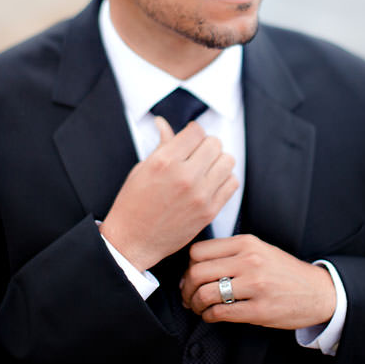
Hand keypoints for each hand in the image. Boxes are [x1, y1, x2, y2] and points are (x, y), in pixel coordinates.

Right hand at [100, 117, 238, 271]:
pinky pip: (232, 183)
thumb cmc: (133, 203)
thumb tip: (163, 123)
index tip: (189, 137)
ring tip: (205, 168)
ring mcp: (200, 195)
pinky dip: (224, 179)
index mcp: (163, 161)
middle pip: (214, 143)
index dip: (192, 131)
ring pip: (227, 161)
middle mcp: (184, 176)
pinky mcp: (209, 211)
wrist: (133, 240)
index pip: (195, 131)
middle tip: (196, 153)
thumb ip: (160, 145)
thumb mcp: (141, 169)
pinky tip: (211, 183)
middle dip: (205, 145)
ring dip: (218, 160)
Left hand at [180, 234, 336, 329]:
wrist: (320, 292)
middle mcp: (250, 261)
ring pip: (206, 294)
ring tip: (198, 308)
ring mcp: (256, 286)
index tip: (190, 276)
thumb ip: (230, 252)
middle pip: (197, 272)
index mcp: (246, 243)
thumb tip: (193, 265)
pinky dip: (209, 316)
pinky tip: (211, 316)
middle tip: (188, 296)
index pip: (198, 251)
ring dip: (195, 304)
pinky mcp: (260, 310)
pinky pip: (221, 313)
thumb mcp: (259, 250)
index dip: (188, 266)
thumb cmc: (283, 271)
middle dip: (187, 288)